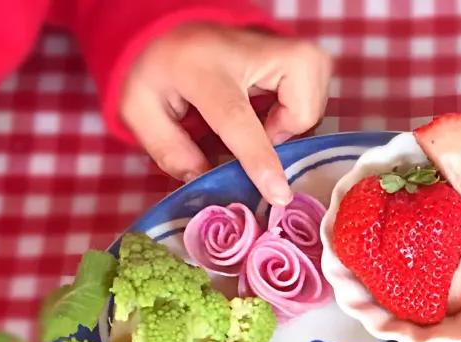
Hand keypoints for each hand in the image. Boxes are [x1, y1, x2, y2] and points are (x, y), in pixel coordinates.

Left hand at [120, 24, 331, 204]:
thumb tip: (204, 180)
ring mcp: (282, 45)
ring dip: (290, 124)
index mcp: (203, 68)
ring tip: (260, 118)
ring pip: (315, 105)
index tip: (279, 194)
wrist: (178, 27)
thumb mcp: (141, 109)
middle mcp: (251, 50)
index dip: (259, 158)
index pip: (237, 119)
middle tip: (256, 133)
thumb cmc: (162, 70)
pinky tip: (272, 106)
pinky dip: (300, 112)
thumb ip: (169, 149)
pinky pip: (319, 98)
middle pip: (300, 109)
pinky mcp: (303, 52)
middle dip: (285, 134)